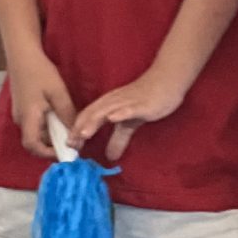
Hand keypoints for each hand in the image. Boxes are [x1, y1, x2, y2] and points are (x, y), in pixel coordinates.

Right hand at [9, 54, 77, 159]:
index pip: (32, 146)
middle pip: (35, 141)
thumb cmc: (39, 72)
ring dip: (52, 134)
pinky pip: (36, 123)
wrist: (22, 54)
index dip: (48, 153)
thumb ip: (67, 114)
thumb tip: (76, 134)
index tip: (66, 152)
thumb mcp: (58, 93)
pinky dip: (48, 125)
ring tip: (69, 128)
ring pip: (37, 132)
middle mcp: (20, 119)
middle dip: (53, 145)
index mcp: (27, 118)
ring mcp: (20, 113)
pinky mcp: (23, 107)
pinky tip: (61, 116)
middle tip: (72, 141)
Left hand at [71, 66, 187, 159]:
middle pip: (92, 113)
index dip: (77, 130)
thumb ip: (119, 138)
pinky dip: (120, 113)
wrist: (168, 80)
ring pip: (107, 111)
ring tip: (83, 134)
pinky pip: (129, 108)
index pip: (88, 117)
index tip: (69, 146)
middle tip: (71, 144)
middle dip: (80, 128)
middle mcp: (114, 101)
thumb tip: (110, 157)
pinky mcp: (142, 103)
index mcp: (109, 105)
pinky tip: (113, 118)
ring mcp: (127, 101)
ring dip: (94, 122)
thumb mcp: (131, 123)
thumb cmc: (147, 99)